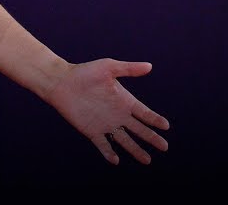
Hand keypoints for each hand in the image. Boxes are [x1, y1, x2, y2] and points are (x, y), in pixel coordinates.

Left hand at [43, 58, 169, 164]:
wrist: (62, 82)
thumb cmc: (85, 72)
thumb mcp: (109, 67)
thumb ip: (129, 69)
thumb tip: (149, 66)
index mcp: (124, 100)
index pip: (144, 113)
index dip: (155, 120)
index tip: (166, 126)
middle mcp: (118, 114)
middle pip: (139, 130)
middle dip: (151, 138)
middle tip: (164, 147)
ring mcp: (106, 124)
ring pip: (125, 140)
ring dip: (135, 150)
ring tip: (147, 160)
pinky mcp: (92, 131)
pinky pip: (103, 144)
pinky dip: (109, 152)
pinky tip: (116, 160)